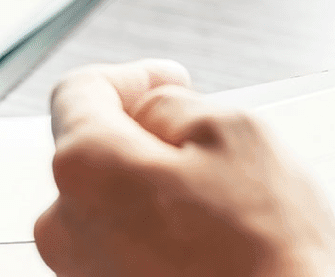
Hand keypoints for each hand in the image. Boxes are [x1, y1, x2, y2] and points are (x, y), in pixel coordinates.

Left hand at [35, 60, 334, 276]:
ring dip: (155, 191)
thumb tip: (157, 110)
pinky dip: (159, 236)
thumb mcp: (238, 135)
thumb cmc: (266, 253)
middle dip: (145, 139)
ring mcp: (84, 273)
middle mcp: (67, 227)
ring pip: (113, 205)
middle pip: (94, 153)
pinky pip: (125, 249)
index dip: (131, 77)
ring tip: (221, 206)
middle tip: (206, 147)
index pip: (81, 91)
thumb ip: (178, 106)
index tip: (163, 82)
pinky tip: (211, 243)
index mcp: (86, 167)